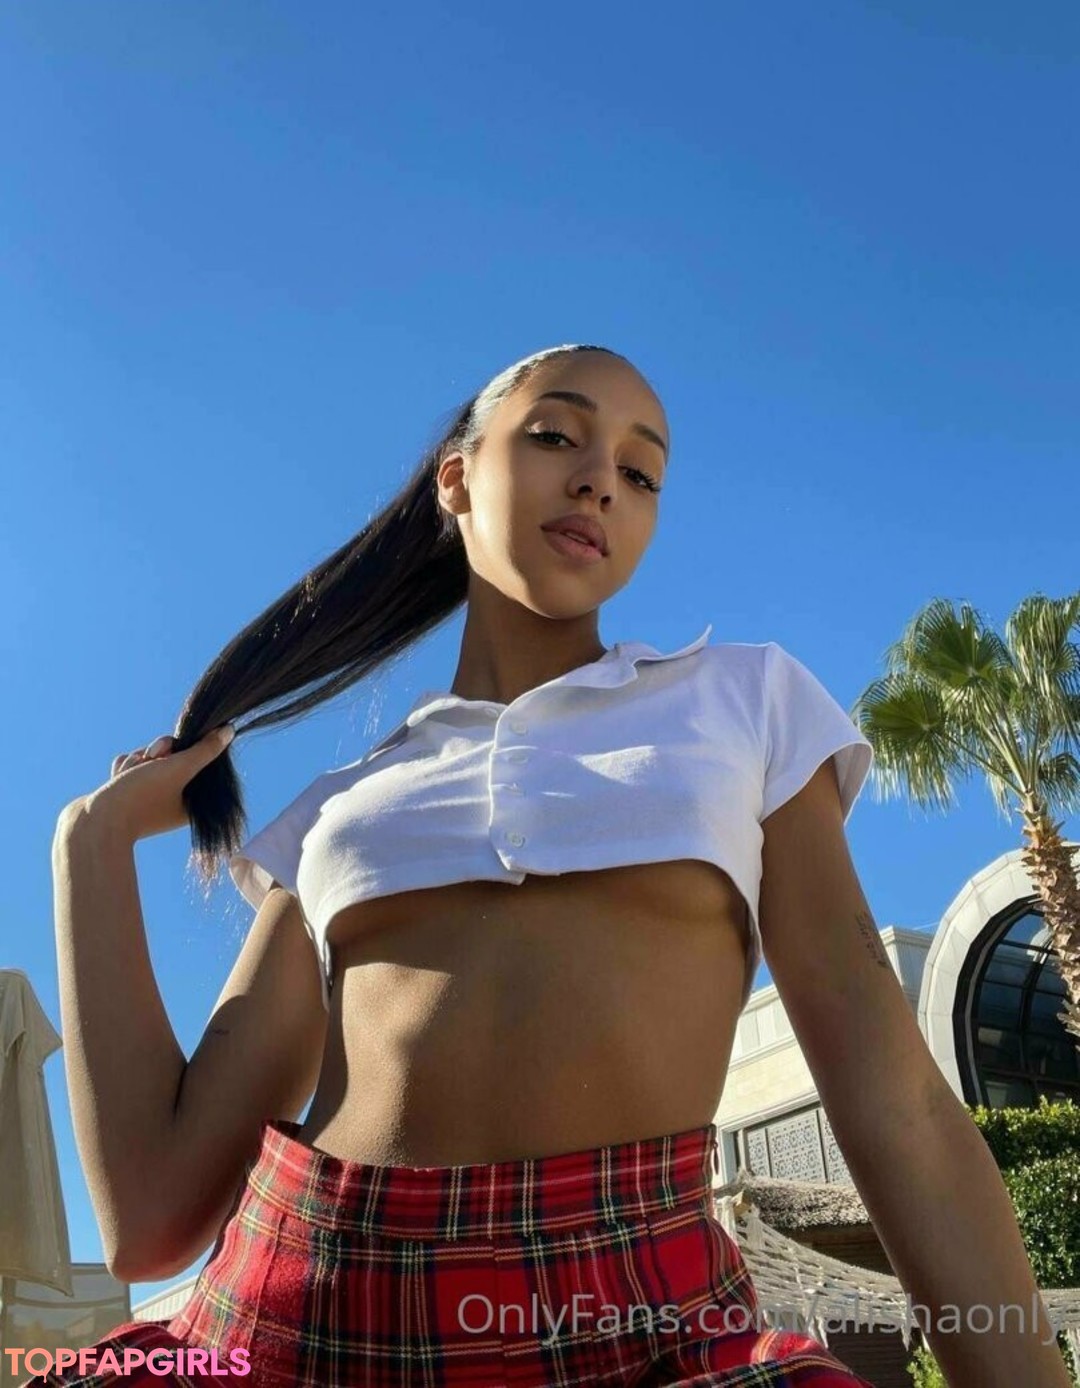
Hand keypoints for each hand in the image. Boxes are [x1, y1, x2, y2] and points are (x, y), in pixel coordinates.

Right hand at [64, 725, 235, 842]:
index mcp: (190, 804)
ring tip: (128, 775)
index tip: (172, 752)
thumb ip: (205, 750)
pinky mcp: (126, 793)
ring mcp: (146, 798)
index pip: (194, 761)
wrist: (94, 822)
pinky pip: (130, 766)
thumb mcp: (179, 768)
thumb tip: (229, 731)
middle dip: (155, 754)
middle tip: (151, 761)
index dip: (180, 750)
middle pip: (170, 756)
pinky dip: (123, 768)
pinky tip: (117, 779)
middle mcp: (171, 803)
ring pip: (147, 758)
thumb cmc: (141, 795)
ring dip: (137, 760)